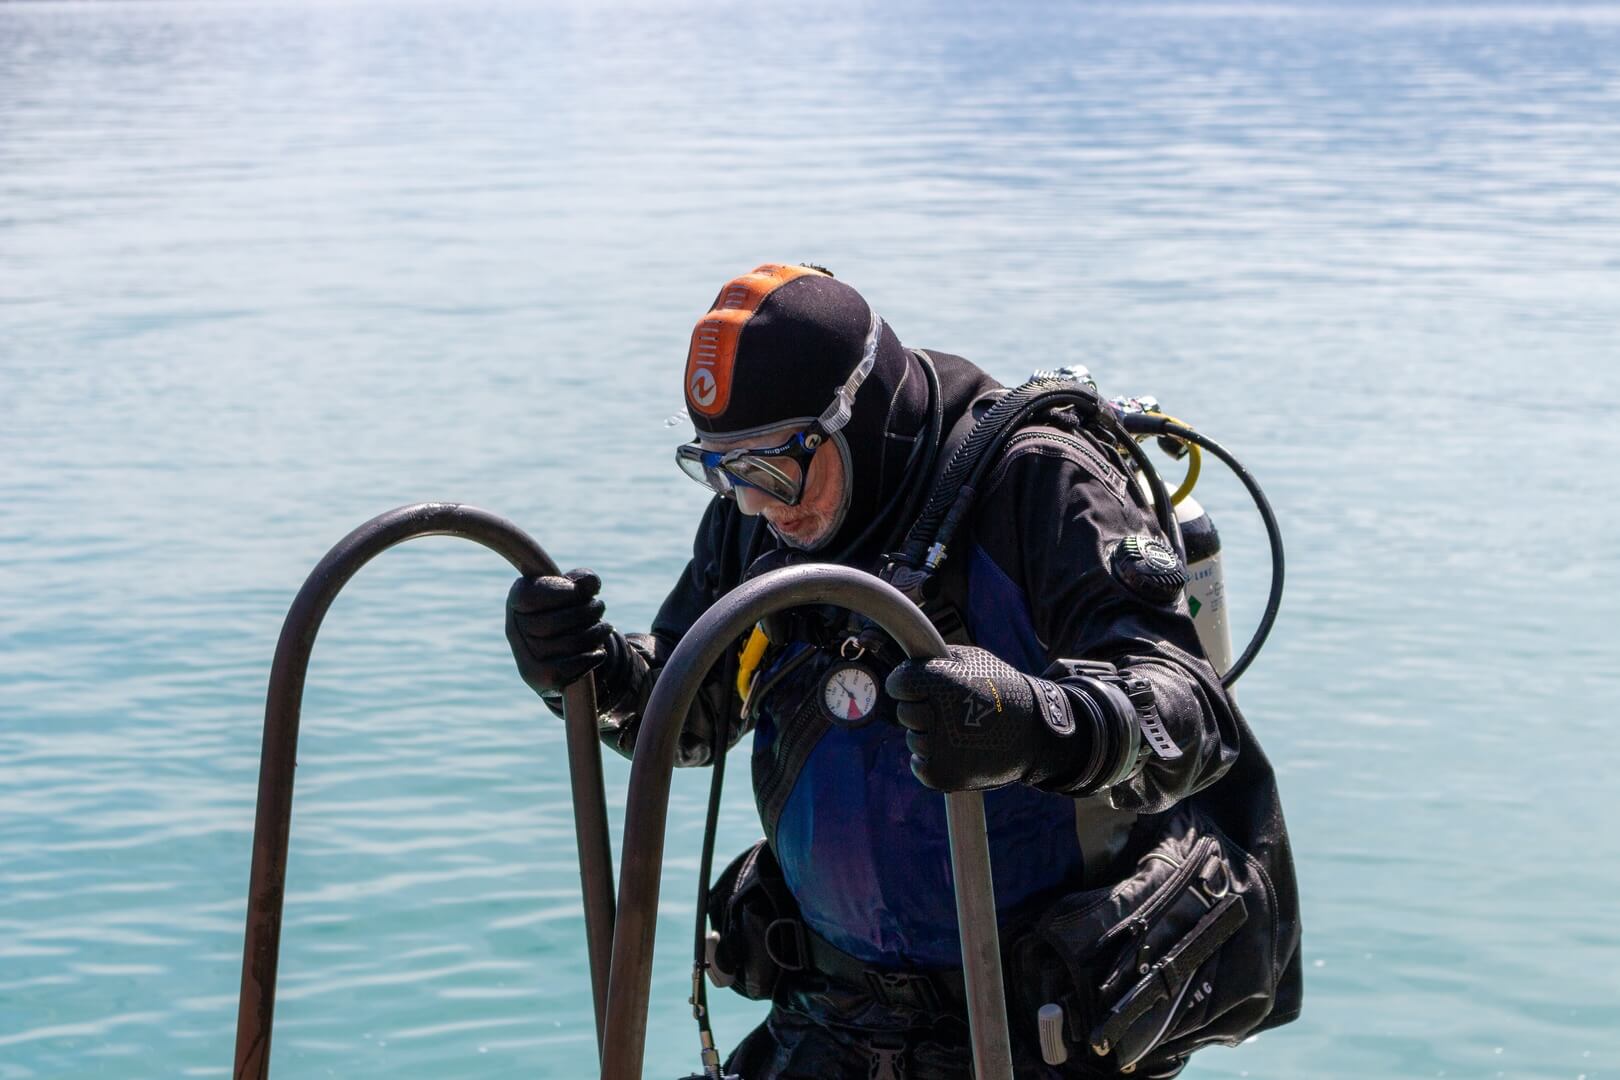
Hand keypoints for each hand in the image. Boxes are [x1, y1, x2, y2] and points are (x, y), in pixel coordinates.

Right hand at [505, 569, 615, 695]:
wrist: (557, 652)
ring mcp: (524, 656)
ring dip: (595, 634)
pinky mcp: (539, 677)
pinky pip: (571, 667)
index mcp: (516, 600)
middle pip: (554, 622)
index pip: (532, 597)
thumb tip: (591, 583)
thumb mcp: (573, 589)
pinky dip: (591, 658)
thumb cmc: (566, 609)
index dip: (562, 592)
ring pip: (568, 644)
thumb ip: (583, 580)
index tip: (581, 590)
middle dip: (586, 612)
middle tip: (600, 607)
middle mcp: (514, 629)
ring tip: (605, 627)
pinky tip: (599, 651)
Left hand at [885, 645, 1087, 791]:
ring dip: (931, 736)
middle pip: (904, 713)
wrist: (1035, 733)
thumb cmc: (1001, 690)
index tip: (924, 687)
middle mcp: (935, 715)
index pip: (897, 683)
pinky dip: (933, 760)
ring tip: (964, 732)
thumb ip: (935, 659)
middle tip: (952, 711)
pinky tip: (958, 751)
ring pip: (914, 740)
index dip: (909, 684)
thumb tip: (906, 661)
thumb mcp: (972, 660)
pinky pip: (919, 765)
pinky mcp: (941, 776)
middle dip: (922, 710)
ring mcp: (938, 749)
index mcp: (939, 682)